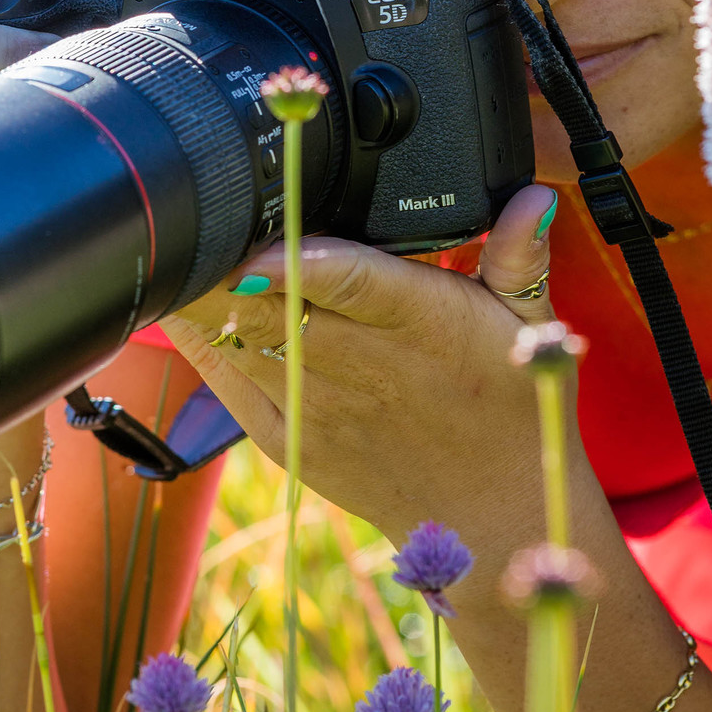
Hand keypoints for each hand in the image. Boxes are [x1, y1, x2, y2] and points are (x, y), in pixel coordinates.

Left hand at [161, 183, 597, 571]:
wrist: (494, 514)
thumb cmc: (511, 408)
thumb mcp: (531, 325)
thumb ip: (518, 255)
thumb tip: (532, 196)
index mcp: (423, 324)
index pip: (346, 280)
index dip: (293, 255)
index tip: (260, 229)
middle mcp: (362, 366)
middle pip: (268, 302)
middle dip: (229, 254)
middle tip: (208, 206)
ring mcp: (315, 406)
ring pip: (233, 335)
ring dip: (203, 289)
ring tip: (187, 239)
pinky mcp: (285, 437)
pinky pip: (222, 380)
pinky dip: (197, 334)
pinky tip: (179, 294)